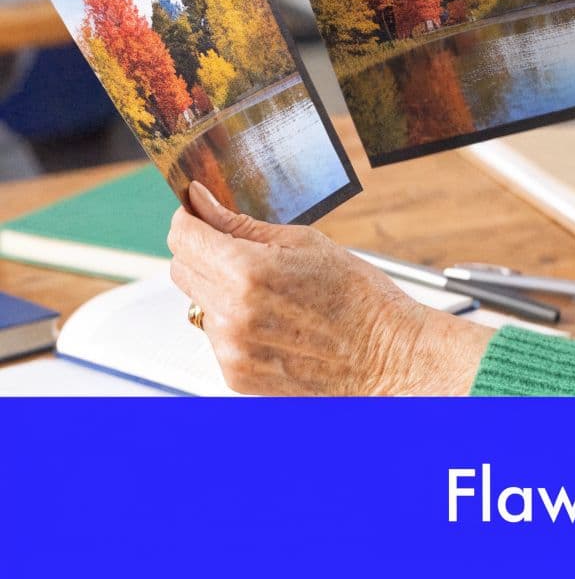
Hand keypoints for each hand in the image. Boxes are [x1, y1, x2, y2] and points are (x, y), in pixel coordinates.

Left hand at [166, 181, 490, 394]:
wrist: (389, 358)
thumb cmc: (362, 301)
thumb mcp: (307, 244)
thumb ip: (242, 224)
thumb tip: (202, 202)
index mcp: (248, 274)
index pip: (183, 237)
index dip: (190, 219)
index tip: (201, 216)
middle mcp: (232, 316)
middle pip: (182, 270)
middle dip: (204, 254)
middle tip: (244, 254)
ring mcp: (232, 350)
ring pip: (198, 305)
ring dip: (221, 293)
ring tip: (273, 298)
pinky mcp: (237, 376)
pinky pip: (216, 338)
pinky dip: (235, 325)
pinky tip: (275, 324)